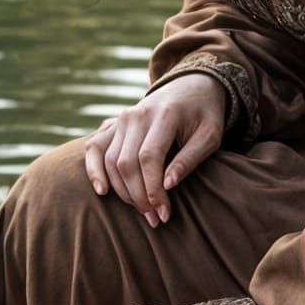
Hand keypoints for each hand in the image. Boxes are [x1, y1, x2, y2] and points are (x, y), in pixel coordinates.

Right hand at [83, 73, 225, 226]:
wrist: (191, 86)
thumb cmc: (205, 115)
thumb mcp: (210, 136)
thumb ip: (190, 159)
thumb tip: (167, 185)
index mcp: (163, 115)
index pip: (149, 158)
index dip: (153, 189)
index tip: (164, 213)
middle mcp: (137, 114)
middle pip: (127, 163)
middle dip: (139, 196)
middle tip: (155, 219)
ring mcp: (121, 118)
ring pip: (110, 160)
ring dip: (122, 191)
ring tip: (142, 211)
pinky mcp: (113, 124)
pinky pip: (95, 148)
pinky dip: (94, 170)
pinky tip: (102, 191)